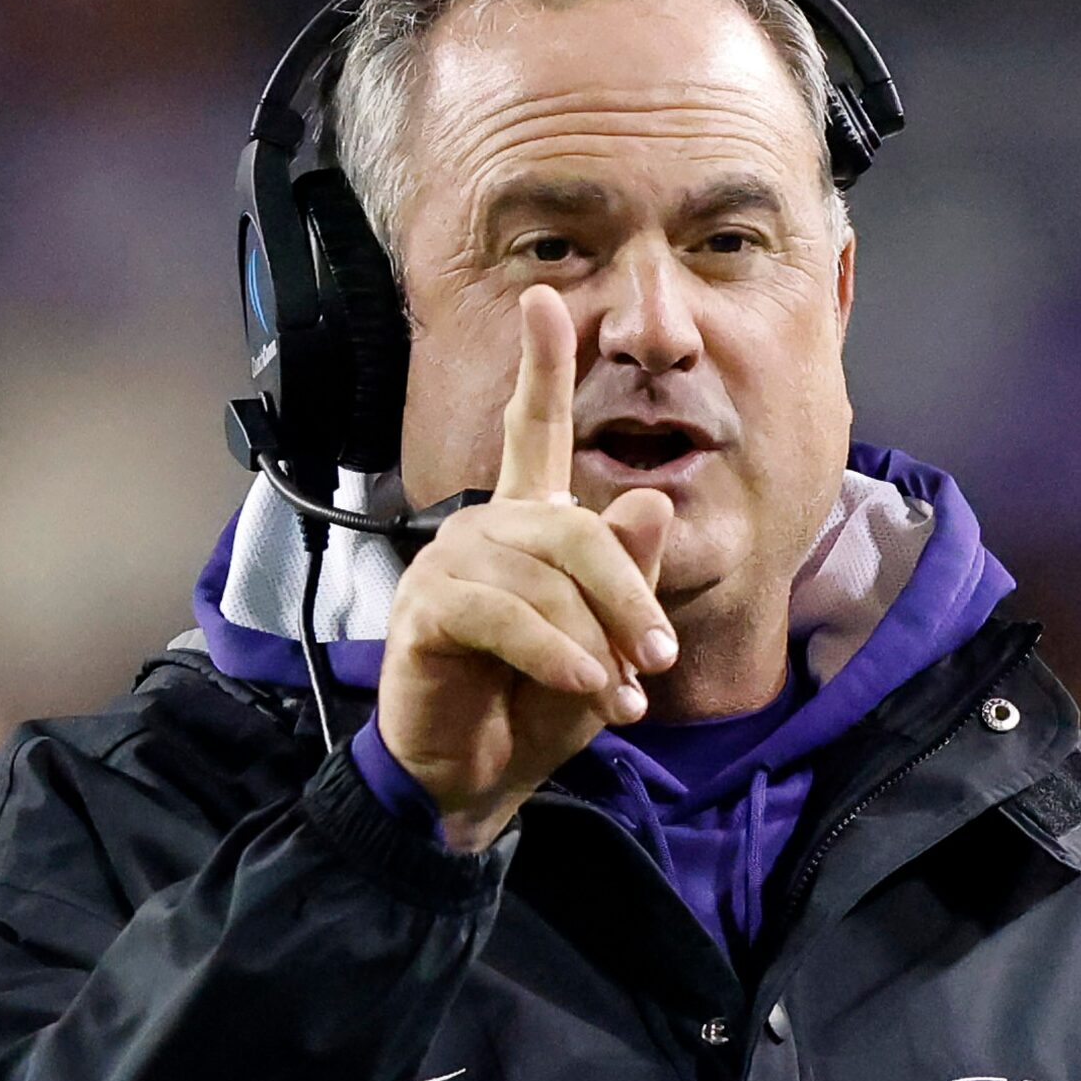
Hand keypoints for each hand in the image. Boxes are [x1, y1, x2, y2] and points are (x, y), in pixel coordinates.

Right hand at [376, 286, 676, 850]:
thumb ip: (630, 577)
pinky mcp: (424, 611)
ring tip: (615, 695)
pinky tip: (581, 687)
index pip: (536, 432)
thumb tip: (652, 498)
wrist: (478, 781)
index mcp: (529, 525)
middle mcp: (485, 531)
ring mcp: (448, 567)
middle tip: (656, 657)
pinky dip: (552, 652)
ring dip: (592, 640)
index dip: (542, 369)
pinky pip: (503, 615)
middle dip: (626, 592)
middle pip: (571, 526)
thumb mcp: (607, 646)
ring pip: (542, 576)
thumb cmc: (538, 706)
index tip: (547, 300)